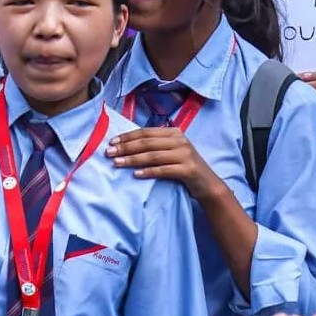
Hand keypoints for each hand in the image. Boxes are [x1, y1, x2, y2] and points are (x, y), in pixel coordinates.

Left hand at [107, 127, 224, 199]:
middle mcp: (180, 141)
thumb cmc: (182, 165)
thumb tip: (124, 144)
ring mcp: (185, 154)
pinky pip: (163, 170)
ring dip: (132, 159)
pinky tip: (136, 174)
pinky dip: (148, 171)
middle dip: (126, 148)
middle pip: (147, 143)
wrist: (206, 183)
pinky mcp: (188, 169)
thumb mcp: (170, 150)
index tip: (111, 142)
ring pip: (153, 156)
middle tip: (108, 153)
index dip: (127, 136)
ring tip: (116, 163)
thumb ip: (153, 144)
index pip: (145, 132)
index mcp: (173, 133)